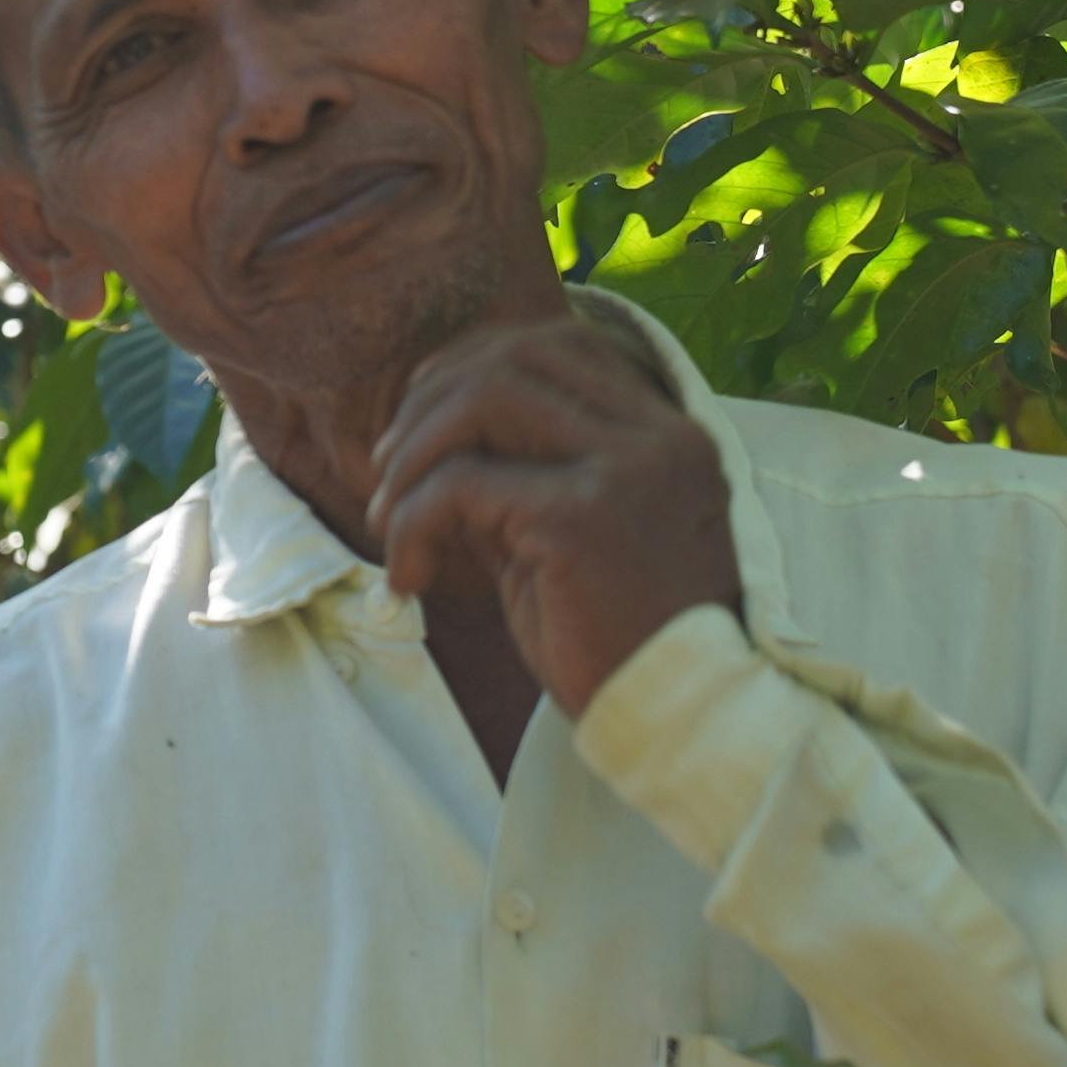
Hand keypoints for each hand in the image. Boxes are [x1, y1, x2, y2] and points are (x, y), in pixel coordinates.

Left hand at [367, 312, 742, 716]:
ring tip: (389, 521)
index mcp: (668, 434)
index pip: (558, 344)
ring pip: (485, 398)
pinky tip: (409, 577)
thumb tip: (431, 437)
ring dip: (415, 455)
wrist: (680, 722)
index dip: (471, 369)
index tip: (421, 428)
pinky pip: (462, 485)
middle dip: (429, 405)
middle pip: (515, 356)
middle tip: (386, 477)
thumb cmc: (624, 642)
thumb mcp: (575, 536)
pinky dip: (414, 523)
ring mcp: (627, 468)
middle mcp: (660, 436)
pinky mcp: (582, 515)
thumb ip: (525, 474)